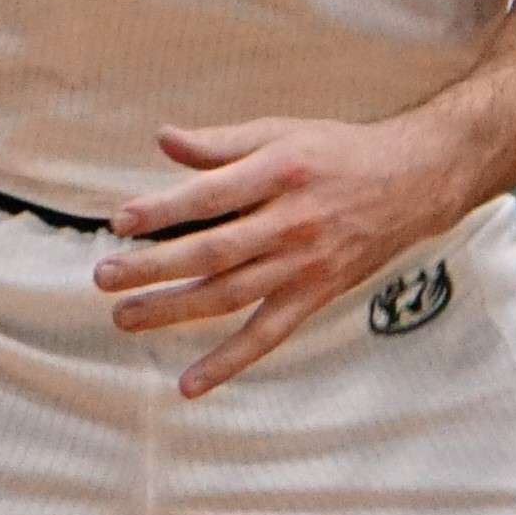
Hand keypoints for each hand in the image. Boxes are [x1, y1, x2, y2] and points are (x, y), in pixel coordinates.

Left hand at [93, 113, 465, 395]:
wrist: (412, 182)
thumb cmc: (337, 152)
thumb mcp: (282, 132)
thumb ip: (222, 143)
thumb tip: (164, 141)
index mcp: (281, 172)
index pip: (211, 195)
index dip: (164, 210)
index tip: (121, 221)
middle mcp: (291, 222)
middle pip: (213, 251)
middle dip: (154, 266)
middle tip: (103, 277)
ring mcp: (303, 265)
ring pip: (229, 295)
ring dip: (174, 310)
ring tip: (123, 318)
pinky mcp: (314, 295)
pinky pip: (266, 336)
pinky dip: (228, 362)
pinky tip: (189, 383)